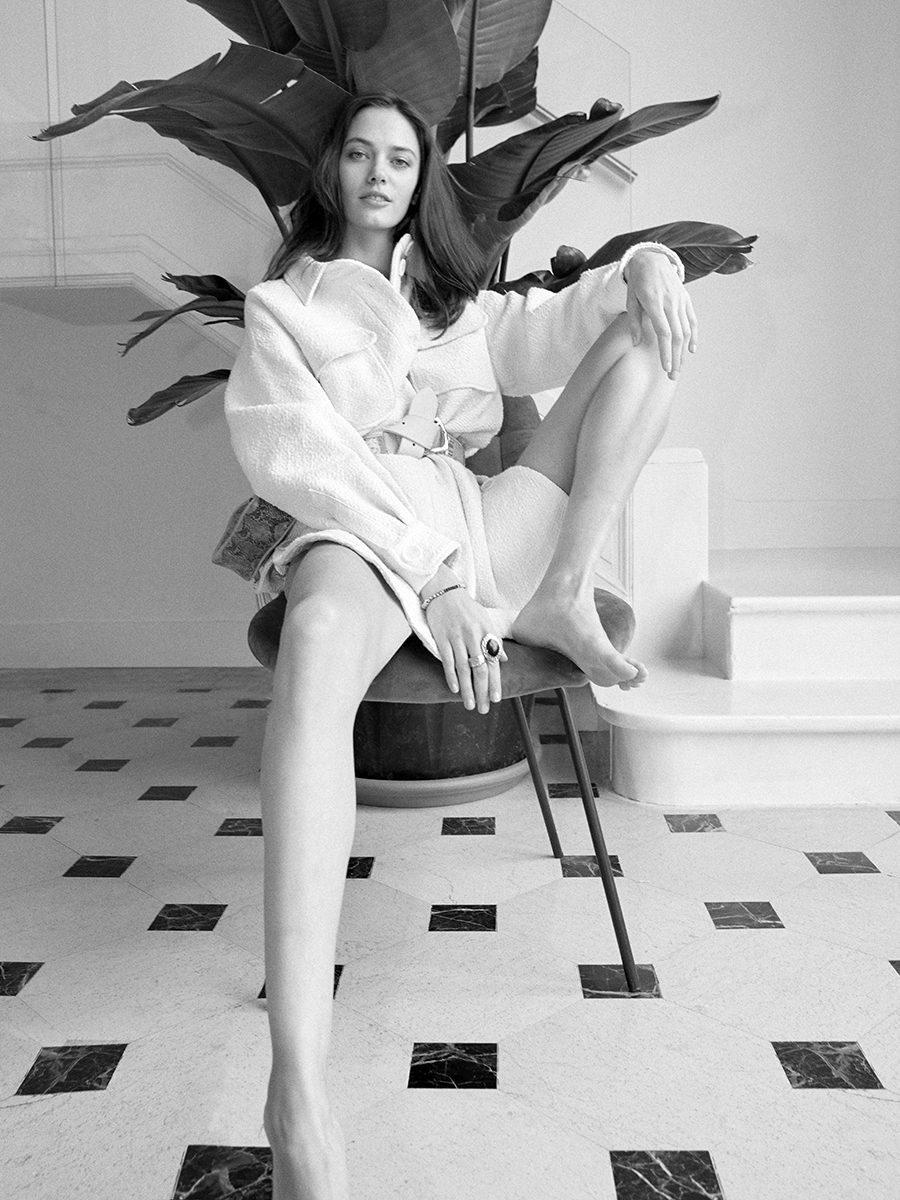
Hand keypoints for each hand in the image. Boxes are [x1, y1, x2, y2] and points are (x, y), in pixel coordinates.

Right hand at [423, 587, 507, 713]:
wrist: (443, 590)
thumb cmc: (465, 607)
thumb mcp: (484, 620)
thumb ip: (493, 640)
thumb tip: (504, 659)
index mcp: (486, 632)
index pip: (493, 662)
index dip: (495, 682)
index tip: (496, 698)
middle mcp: (473, 636)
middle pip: (480, 669)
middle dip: (483, 692)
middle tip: (484, 709)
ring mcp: (456, 637)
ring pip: (464, 669)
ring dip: (467, 690)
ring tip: (470, 705)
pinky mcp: (441, 638)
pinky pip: (447, 660)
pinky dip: (451, 676)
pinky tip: (455, 689)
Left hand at [625, 250, 697, 379]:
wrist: (652, 259)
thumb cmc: (637, 282)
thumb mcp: (630, 300)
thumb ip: (634, 322)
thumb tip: (636, 343)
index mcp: (655, 303)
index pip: (664, 333)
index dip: (666, 351)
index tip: (666, 367)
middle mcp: (671, 303)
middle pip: (677, 336)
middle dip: (676, 358)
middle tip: (673, 376)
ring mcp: (680, 301)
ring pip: (686, 330)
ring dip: (683, 351)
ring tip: (679, 367)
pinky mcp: (686, 299)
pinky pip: (692, 320)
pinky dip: (694, 336)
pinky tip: (691, 350)